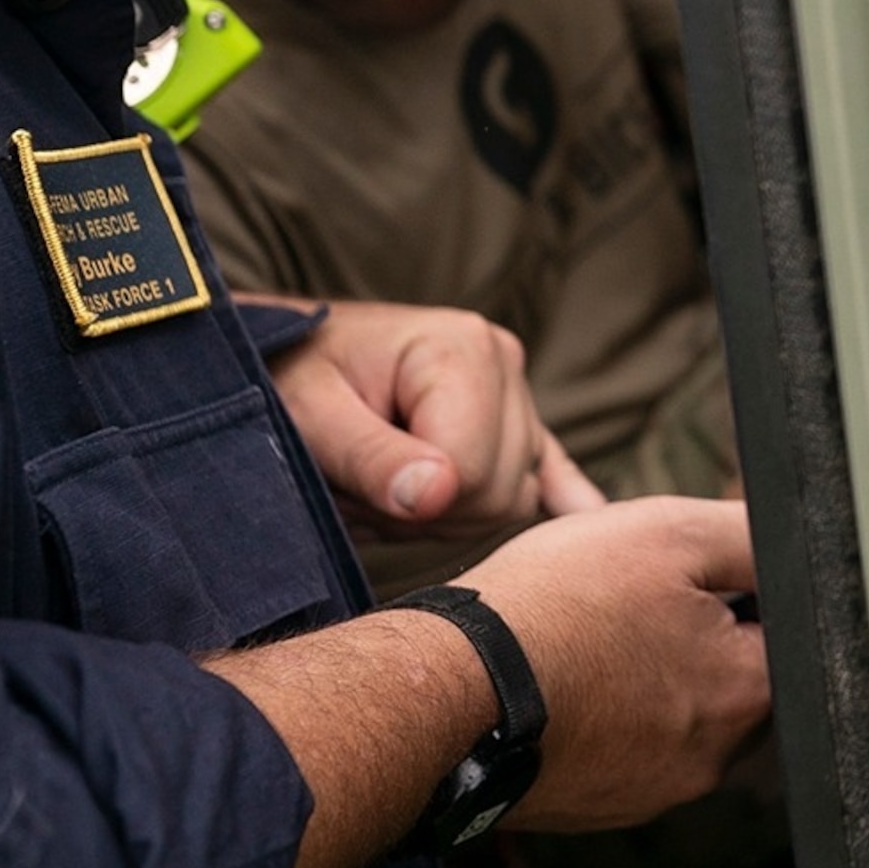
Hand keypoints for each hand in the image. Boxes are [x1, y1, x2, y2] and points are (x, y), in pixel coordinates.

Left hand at [266, 297, 605, 535]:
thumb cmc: (285, 379)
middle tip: (359, 488)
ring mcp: (514, 393)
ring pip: (511, 502)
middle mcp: (504, 362)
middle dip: (424, 512)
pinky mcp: (513, 421)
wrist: (280, 358)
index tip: (354, 484)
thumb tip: (437, 496)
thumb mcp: (309, 414)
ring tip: (383, 482)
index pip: (471, 474)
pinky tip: (588, 520)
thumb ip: (371, 456)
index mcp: (462, 348)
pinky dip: (565, 497)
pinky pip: (552, 469)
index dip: (410, 502)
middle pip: (497, 493)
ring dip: (440, 513)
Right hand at [463, 497, 769, 830]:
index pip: (779, 634)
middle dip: (693, 636)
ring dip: (645, 677)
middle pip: (728, 679)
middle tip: (629, 600)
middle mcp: (710, 759)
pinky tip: (564, 681)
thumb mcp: (668, 532)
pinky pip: (621, 751)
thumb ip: (749, 539)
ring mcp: (651, 793)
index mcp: (744, 694)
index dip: (734, 588)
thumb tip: (795, 545)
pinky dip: (602, 716)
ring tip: (588, 639)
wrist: (453, 688)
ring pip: (672, 716)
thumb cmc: (556, 607)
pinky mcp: (597, 808)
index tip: (682, 575)